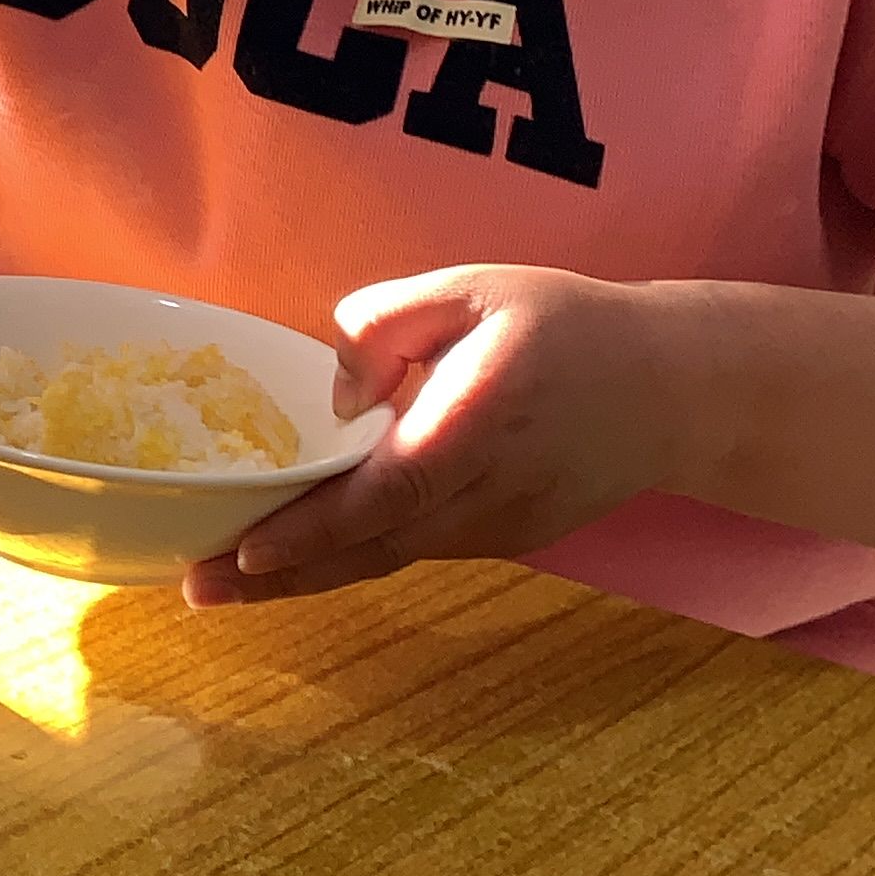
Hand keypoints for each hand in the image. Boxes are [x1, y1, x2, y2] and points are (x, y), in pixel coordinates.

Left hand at [183, 264, 696, 606]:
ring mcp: (502, 525)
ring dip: (308, 576)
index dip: (316, 528)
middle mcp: (489, 490)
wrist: (676, 390)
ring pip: (390, 559)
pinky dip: (354, 559)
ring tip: (223, 581)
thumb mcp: (475, 289)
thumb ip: (387, 321)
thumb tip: (335, 393)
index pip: (387, 491)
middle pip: (374, 547)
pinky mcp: (507, 537)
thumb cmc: (569, 325)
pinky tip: (294, 560)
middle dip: (282, 574)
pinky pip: (417, 550)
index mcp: (478, 422)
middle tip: (198, 587)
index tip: (248, 549)